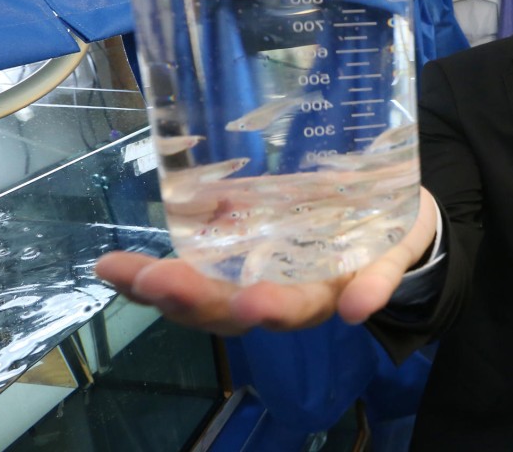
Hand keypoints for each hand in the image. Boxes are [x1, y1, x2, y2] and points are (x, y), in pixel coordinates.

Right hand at [95, 187, 438, 334]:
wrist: (399, 212)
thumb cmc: (323, 211)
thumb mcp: (273, 202)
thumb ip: (228, 205)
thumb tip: (183, 205)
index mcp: (252, 275)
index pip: (196, 292)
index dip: (152, 287)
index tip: (113, 269)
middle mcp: (287, 291)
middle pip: (237, 310)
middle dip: (200, 301)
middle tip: (164, 283)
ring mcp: (334, 285)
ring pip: (302, 307)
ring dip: (276, 308)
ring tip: (253, 304)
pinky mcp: (381, 268)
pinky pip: (376, 284)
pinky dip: (367, 296)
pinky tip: (355, 307)